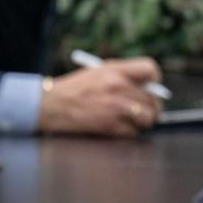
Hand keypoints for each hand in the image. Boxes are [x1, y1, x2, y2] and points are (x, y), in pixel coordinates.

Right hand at [38, 58, 162, 137]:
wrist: (47, 106)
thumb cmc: (71, 90)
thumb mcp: (95, 73)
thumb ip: (120, 76)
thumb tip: (146, 88)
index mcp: (114, 71)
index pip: (150, 70)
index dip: (154, 80)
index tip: (150, 88)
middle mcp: (118, 87)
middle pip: (153, 99)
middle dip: (149, 107)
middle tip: (142, 110)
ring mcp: (116, 107)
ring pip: (148, 117)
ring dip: (141, 121)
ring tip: (130, 120)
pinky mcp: (110, 126)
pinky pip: (134, 133)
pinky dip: (127, 133)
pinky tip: (115, 128)